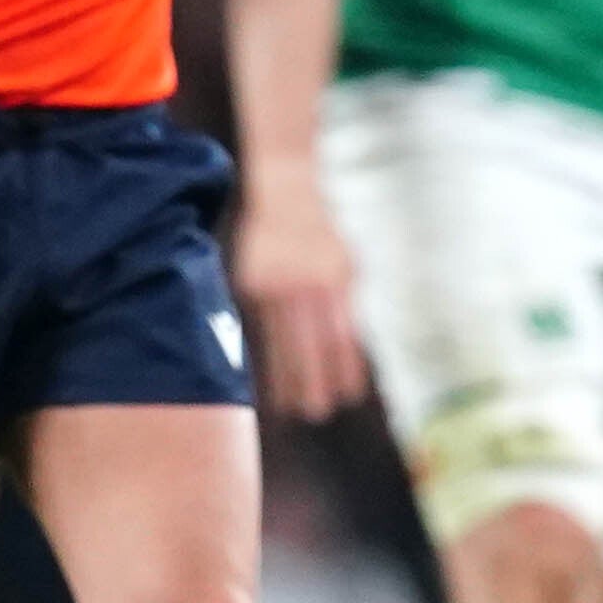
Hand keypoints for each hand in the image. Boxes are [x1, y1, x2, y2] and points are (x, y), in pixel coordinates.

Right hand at [236, 187, 370, 419]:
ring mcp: (273, 285)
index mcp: (334, 279)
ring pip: (280, 341)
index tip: (349, 395)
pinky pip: (258, 327)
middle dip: (313, 382)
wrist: (286, 190)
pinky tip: (269, 375)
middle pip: (309, 344)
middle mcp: (303, 285)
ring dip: (287, 377)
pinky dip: (265, 353)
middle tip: (317, 412)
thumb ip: (348, 301)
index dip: (345, 367)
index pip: (341, 334)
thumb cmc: (324, 231)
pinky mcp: (249, 283)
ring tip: (291, 405)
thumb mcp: (348, 261)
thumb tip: (352, 347)